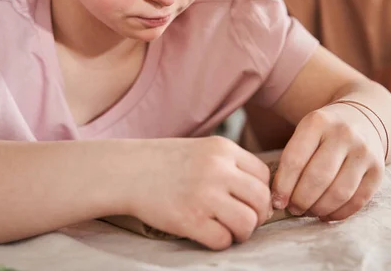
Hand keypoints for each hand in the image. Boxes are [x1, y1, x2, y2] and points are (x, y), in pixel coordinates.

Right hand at [124, 137, 270, 250]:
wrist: (127, 171)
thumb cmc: (166, 163)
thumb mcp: (203, 151)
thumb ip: (230, 166)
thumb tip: (260, 196)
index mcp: (222, 149)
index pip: (263, 174)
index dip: (261, 192)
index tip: (250, 202)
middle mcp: (217, 169)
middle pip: (261, 199)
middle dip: (258, 215)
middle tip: (244, 220)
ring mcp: (204, 195)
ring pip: (247, 222)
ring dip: (242, 232)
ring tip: (229, 230)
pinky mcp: (190, 219)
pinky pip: (223, 240)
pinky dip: (221, 242)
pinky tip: (209, 233)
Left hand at [270, 105, 384, 221]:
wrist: (362, 119)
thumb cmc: (323, 132)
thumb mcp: (304, 132)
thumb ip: (291, 160)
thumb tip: (280, 199)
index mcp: (318, 122)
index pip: (295, 160)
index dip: (283, 186)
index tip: (276, 202)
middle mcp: (344, 134)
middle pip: (318, 178)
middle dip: (301, 200)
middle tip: (293, 209)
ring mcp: (364, 152)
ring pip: (339, 192)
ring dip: (319, 209)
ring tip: (309, 212)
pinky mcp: (378, 170)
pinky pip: (358, 200)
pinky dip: (339, 213)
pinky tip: (326, 214)